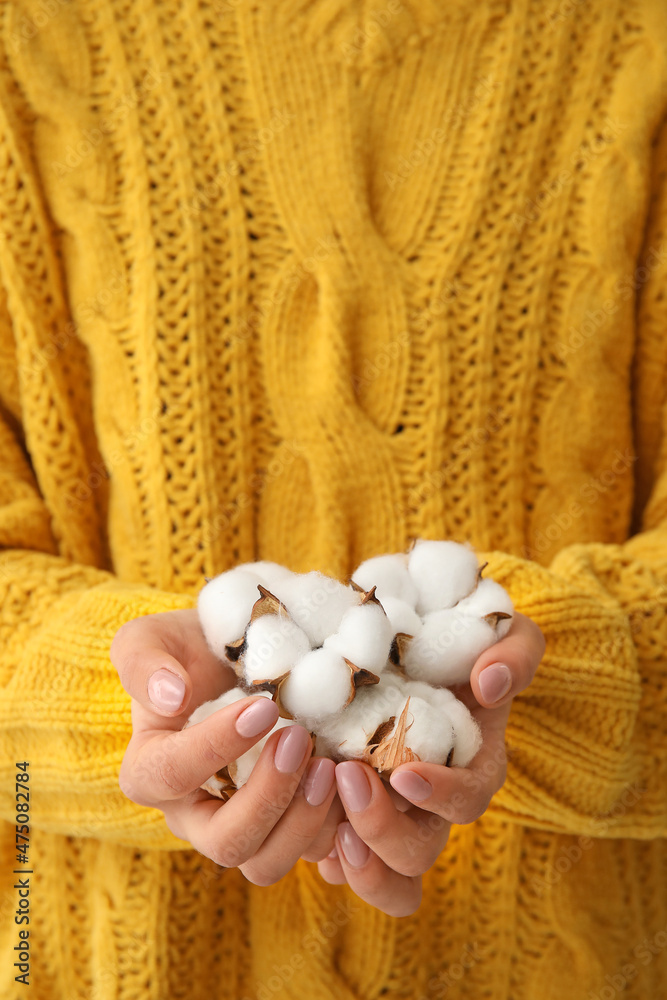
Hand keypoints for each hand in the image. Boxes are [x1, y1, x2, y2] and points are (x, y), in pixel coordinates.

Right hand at [111, 609, 337, 883]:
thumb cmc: (192, 647)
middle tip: (301, 739)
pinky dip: (336, 826)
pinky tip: (353, 781)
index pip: (170, 775)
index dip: (214, 748)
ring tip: (332, 765)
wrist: (241, 658)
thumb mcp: (153, 636)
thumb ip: (142, 660)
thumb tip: (169, 698)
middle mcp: (193, 814)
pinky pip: (311, 853)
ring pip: (267, 862)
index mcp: (151, 770)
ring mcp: (242, 828)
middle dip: (268, 797)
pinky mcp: (285, 830)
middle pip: (224, 842)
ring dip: (305, 820)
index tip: (261, 707)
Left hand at [316, 611, 545, 914]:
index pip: (467, 801)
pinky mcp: (341, 811)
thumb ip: (515, 651)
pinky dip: (317, 849)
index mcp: (470, 765)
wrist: (402, 634)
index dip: (442, 796)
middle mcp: (428, 801)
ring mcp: (385, 811)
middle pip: (416, 851)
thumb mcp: (501, 629)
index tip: (406, 771)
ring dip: (351, 855)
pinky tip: (298, 817)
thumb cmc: (456, 634)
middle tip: (347, 776)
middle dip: (382, 828)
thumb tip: (490, 684)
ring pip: (379, 873)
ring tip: (320, 818)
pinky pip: (334, 860)